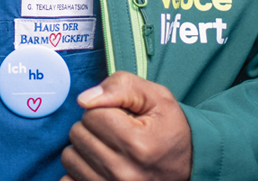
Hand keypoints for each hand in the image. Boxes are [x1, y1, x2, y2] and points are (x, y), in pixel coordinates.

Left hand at [60, 71, 192, 180]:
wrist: (189, 165)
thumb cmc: (169, 129)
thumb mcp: (155, 98)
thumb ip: (120, 87)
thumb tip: (84, 100)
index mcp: (137, 144)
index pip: (92, 114)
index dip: (104, 108)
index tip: (122, 117)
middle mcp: (123, 172)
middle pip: (78, 134)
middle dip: (93, 127)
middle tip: (115, 132)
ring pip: (70, 156)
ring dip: (85, 147)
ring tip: (108, 147)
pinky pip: (68, 180)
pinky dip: (80, 169)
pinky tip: (99, 165)